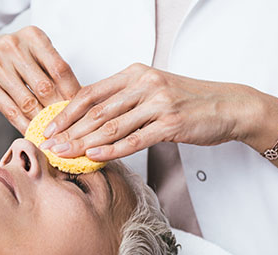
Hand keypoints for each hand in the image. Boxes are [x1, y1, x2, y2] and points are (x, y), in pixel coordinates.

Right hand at [0, 26, 80, 133]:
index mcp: (32, 37)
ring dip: (43, 122)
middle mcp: (14, 48)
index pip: (60, 68)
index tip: (81, 108)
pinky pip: (11, 111)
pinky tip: (34, 133)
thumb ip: (50, 69)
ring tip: (53, 133)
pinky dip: (25, 125)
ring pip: (28, 103)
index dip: (73, 92)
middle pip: (45, 87)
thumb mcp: (30, 51)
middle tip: (69, 125)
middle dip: (59, 110)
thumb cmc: (6, 57)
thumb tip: (76, 98)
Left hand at [40, 63, 255, 159]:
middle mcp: (144, 84)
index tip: (49, 127)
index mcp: (135, 73)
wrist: (229, 105)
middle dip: (68, 130)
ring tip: (64, 154)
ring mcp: (158, 103)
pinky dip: (111, 150)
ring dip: (83, 142)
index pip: (91, 93)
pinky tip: (93, 157)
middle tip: (48, 145)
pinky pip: (134, 140)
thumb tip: (91, 120)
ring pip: (111, 126)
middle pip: (96, 111)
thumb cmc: (189, 101)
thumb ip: (124, 100)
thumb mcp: (153, 90)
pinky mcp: (171, 124)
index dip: (67, 112)